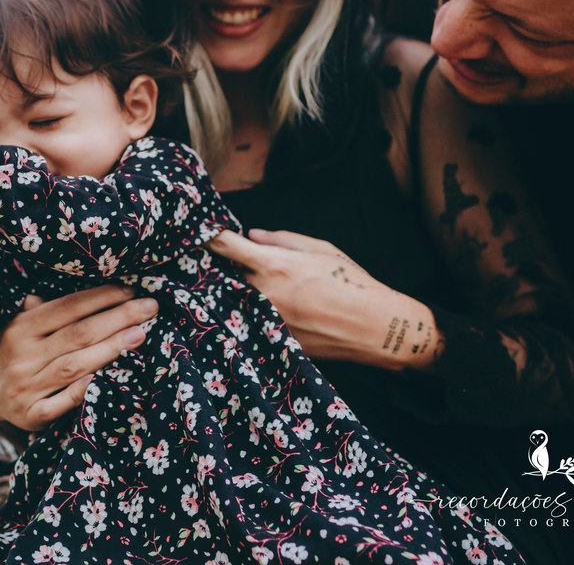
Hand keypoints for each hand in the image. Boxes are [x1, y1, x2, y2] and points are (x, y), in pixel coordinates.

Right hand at [0, 286, 159, 430]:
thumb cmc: (16, 349)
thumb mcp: (19, 322)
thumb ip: (44, 306)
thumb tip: (79, 282)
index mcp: (20, 328)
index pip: (67, 307)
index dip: (101, 297)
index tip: (131, 289)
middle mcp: (22, 356)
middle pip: (78, 335)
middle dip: (117, 319)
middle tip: (149, 309)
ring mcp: (26, 388)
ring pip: (74, 366)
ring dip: (111, 350)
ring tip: (140, 335)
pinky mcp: (32, 415)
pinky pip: (60, 405)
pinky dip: (82, 392)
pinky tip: (107, 379)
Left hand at [207, 229, 443, 370]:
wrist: (374, 329)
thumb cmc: (351, 283)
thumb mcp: (320, 249)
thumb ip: (282, 239)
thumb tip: (253, 235)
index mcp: (273, 265)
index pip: (226, 246)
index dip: (209, 237)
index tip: (199, 233)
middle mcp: (263, 293)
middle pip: (224, 276)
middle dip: (221, 268)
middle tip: (220, 262)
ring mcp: (265, 320)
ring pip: (234, 301)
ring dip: (234, 292)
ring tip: (244, 287)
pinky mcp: (272, 340)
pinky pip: (250, 322)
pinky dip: (249, 314)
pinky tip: (258, 311)